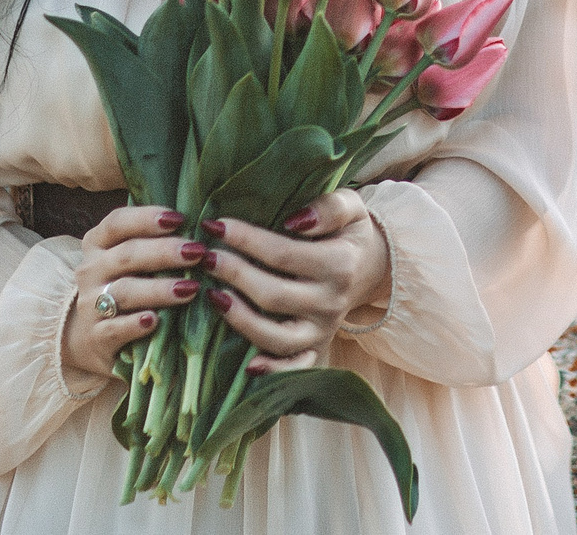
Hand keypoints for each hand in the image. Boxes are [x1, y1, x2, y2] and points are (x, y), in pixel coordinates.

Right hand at [59, 206, 208, 380]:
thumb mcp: (133, 260)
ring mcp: (90, 305)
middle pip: (126, 255)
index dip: (147, 218)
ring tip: (189, 289)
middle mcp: (91, 271)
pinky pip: (114, 329)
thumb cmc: (127, 286)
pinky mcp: (95, 337)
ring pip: (123, 292)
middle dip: (164, 252)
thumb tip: (203, 224)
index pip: (117, 223)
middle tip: (197, 252)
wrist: (94, 336)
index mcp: (98, 244)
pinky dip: (134, 325)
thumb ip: (157, 240)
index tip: (180, 219)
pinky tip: (155, 321)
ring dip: (158, 289)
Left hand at [201, 190, 392, 374]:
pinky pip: (292, 366)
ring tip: (212, 295)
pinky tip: (247, 365)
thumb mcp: (351, 208)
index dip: (246, 240)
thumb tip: (296, 220)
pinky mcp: (315, 348)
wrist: (370, 269)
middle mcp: (331, 302)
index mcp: (340, 265)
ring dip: (239, 318)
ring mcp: (322, 330)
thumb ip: (329, 207)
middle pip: (273, 295)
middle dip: (234, 275)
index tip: (216, 225)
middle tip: (206, 256)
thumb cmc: (349, 233)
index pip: (283, 254)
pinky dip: (271, 370)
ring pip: (275, 336)